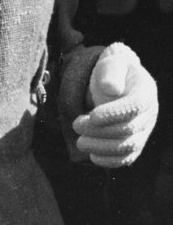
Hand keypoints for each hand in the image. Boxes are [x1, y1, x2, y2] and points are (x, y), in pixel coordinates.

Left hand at [72, 42, 157, 167]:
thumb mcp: (110, 63)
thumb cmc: (112, 70)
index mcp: (145, 91)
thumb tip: (111, 88)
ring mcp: (144, 130)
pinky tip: (93, 157)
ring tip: (80, 142)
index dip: (114, 113)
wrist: (116, 82)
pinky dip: (111, 161)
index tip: (92, 116)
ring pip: (128, 147)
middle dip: (101, 130)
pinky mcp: (136, 143)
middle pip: (129, 129)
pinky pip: (127, 157)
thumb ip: (110, 72)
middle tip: (76, 125)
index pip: (134, 106)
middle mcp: (149, 114)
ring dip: (103, 147)